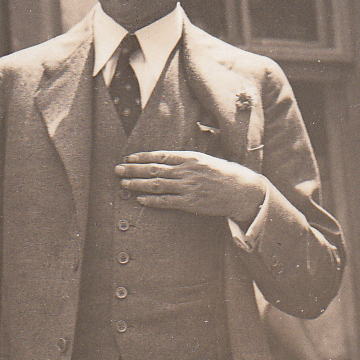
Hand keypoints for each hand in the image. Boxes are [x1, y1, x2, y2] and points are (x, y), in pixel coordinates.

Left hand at [116, 150, 267, 222]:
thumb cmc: (223, 173)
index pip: (160, 156)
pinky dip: (152, 200)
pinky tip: (139, 199)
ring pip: (157, 185)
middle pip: (154, 170)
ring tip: (123, 183)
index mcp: (190, 158)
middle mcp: (187, 171)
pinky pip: (167, 201)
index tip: (128, 158)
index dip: (142, 157)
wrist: (242, 190)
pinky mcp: (191, 203)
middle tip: (117, 169)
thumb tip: (164, 158)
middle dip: (133, 169)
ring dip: (137, 184)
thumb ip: (185, 159)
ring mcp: (188, 187)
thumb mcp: (205, 159)